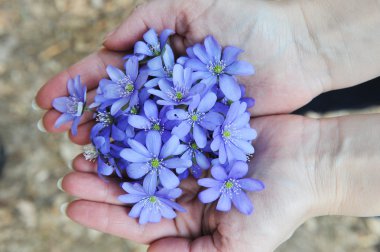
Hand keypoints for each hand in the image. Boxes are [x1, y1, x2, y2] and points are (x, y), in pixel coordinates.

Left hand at [59, 114, 321, 250]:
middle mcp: (182, 188)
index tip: (72, 207)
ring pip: (142, 155)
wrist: (309, 162)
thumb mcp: (239, 245)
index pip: (137, 219)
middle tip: (70, 174)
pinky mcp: (198, 129)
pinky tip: (119, 119)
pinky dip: (141, 124)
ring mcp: (188, 156)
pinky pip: (163, 126)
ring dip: (114, 152)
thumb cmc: (279, 207)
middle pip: (133, 187)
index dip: (104, 215)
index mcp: (186, 218)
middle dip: (100, 183)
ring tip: (83, 146)